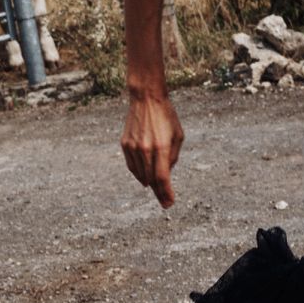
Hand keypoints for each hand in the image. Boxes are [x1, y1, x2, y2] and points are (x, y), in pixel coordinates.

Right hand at [120, 93, 183, 207]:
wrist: (146, 99)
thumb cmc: (166, 116)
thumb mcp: (178, 136)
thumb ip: (173, 157)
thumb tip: (165, 175)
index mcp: (161, 146)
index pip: (162, 177)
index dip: (166, 192)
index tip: (169, 203)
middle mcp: (145, 148)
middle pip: (151, 179)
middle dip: (159, 193)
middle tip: (165, 202)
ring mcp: (133, 147)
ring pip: (140, 174)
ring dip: (149, 184)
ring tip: (157, 189)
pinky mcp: (125, 144)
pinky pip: (131, 165)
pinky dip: (138, 173)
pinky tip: (144, 177)